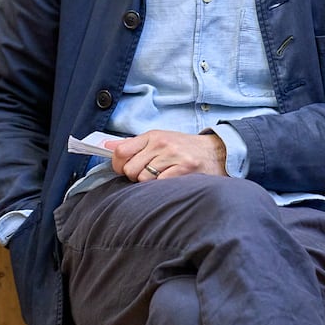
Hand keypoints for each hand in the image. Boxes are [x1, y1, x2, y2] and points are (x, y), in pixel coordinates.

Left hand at [105, 129, 227, 181]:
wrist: (216, 152)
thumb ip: (134, 145)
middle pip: (130, 169)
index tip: (124, 170)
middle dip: (136, 177)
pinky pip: (159, 185)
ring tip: (161, 178)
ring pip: (143, 179)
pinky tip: (170, 183)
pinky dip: (161, 188)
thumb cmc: (184, 148)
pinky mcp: (184, 169)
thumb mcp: (159, 140)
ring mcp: (173, 156)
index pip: (121, 151)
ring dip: (149, 184)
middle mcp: (161, 144)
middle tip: (149, 175)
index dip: (118, 165)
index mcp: (152, 136)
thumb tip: (107, 146)